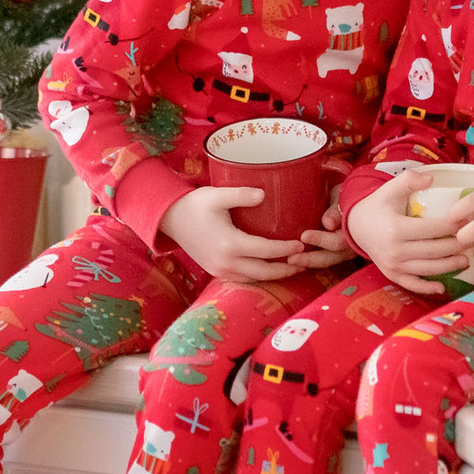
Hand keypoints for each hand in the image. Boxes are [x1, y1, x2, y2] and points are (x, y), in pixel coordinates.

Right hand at [159, 186, 318, 280]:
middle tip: (304, 262)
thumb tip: (264, 195)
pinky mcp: (216, 271)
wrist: (169, 219)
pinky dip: (259, 276)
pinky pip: (243, 279)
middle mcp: (226, 262)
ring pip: (254, 279)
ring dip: (274, 275)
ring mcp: (220, 269)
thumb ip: (241, 195)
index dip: (286, 249)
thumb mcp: (217, 195)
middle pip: (264, 272)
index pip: (266, 251)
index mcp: (229, 244)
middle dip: (286, 269)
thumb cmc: (194, 205)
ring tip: (292, 268)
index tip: (301, 243)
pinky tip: (269, 269)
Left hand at [295, 196, 352, 263]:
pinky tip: (295, 262)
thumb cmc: (344, 196)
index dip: (321, 240)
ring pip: (326, 262)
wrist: (350, 202)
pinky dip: (310, 262)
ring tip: (290, 261)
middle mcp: (351, 246)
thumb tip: (328, 224)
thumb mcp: (341, 198)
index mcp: (355, 231)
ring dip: (308, 263)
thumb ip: (335, 211)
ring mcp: (344, 253)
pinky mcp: (335, 255)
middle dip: (311, 259)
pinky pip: (323, 261)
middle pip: (332, 257)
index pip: (339, 241)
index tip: (304, 236)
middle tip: (291, 259)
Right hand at [344, 169, 470, 296]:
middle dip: (456, 246)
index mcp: (396, 228)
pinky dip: (427, 288)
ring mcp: (393, 265)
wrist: (357, 226)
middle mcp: (395, 250)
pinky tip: (442, 287)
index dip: (453, 226)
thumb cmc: (378, 205)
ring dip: (449, 266)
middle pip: (434, 251)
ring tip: (466, 260)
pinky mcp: (391, 275)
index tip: (467, 222)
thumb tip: (431, 178)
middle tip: (473, 240)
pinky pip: (412, 284)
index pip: (432, 229)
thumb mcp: (390, 189)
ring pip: (428, 269)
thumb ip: (409, 180)